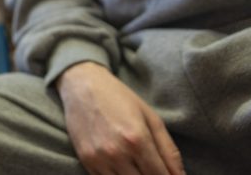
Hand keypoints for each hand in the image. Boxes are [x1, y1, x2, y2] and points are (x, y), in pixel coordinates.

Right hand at [57, 62, 184, 174]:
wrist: (81, 85)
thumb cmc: (119, 98)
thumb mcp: (151, 118)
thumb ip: (169, 150)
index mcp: (137, 139)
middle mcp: (117, 152)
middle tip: (152, 169)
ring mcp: (99, 158)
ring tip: (138, 168)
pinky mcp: (85, 160)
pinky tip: (123, 168)